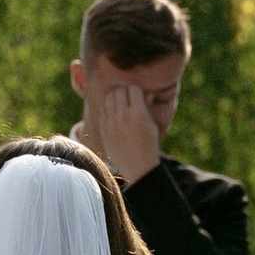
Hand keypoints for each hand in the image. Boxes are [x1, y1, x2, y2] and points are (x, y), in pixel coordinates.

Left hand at [81, 70, 164, 184]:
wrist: (138, 166)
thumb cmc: (149, 144)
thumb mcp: (152, 125)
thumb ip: (148, 107)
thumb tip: (148, 91)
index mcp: (139, 113)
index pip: (133, 88)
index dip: (136, 91)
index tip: (137, 97)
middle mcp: (124, 116)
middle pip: (119, 91)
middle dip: (124, 92)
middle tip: (127, 100)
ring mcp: (112, 123)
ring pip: (108, 98)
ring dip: (114, 98)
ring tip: (119, 105)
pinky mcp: (104, 130)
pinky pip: (102, 110)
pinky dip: (107, 109)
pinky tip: (113, 114)